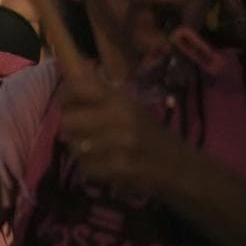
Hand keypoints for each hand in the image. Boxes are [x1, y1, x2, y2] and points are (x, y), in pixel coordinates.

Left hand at [58, 75, 181, 196]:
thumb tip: (71, 77)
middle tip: (80, 132)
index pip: (77, 87)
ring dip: (80, 151)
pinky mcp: (120, 167)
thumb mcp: (129, 106)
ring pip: (75, 146)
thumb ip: (99, 94)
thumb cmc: (149, 133)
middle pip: (67, 120)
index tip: (68, 104)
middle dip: (70, 128)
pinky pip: (86, 166)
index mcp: (120, 98)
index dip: (65, 96)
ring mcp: (120, 143)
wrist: (179, 166)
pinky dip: (91, 168)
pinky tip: (104, 165)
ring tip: (95, 150)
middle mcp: (119, 116)